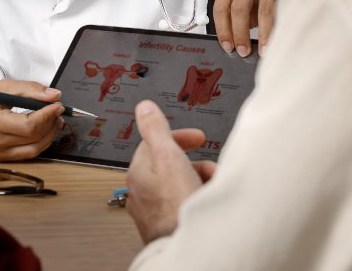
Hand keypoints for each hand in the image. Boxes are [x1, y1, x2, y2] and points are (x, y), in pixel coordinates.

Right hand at [0, 79, 64, 160]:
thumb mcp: (3, 87)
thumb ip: (30, 90)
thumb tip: (54, 95)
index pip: (29, 125)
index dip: (48, 115)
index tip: (58, 105)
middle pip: (34, 138)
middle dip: (52, 124)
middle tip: (58, 111)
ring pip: (35, 150)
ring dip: (50, 135)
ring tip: (55, 121)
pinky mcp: (0, 157)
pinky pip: (27, 154)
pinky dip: (40, 143)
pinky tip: (44, 131)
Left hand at [126, 100, 216, 243]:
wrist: (186, 244)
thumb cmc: (177, 205)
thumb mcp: (168, 156)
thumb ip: (156, 129)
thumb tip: (144, 107)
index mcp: (138, 171)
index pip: (156, 142)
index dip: (180, 137)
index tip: (197, 137)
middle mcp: (141, 191)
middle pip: (171, 165)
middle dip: (196, 163)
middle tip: (211, 168)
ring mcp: (152, 210)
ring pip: (179, 185)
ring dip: (200, 181)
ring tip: (213, 187)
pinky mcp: (166, 225)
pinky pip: (183, 204)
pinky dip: (197, 199)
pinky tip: (208, 202)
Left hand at [213, 0, 295, 55]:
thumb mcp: (243, 3)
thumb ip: (236, 18)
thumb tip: (235, 45)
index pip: (221, 7)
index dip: (223, 29)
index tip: (228, 47)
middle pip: (239, 8)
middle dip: (240, 33)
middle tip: (244, 51)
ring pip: (264, 10)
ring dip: (263, 34)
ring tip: (264, 50)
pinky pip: (284, 7)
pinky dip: (281, 25)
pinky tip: (281, 37)